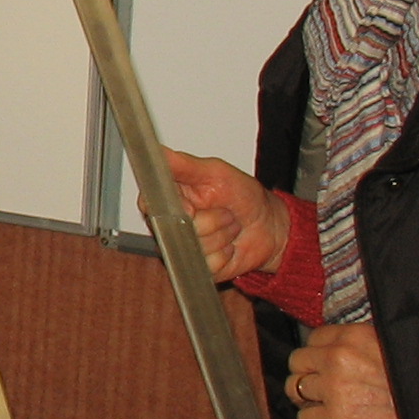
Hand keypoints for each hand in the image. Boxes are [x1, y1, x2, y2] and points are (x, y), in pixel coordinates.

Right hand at [161, 148, 290, 280]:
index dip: (175, 207)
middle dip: (210, 218)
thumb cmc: (242, 196)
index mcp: (168, 199)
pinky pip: (208, 263)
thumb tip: (157, 151)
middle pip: (178, 228)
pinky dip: (226, 254)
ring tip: (229, 225)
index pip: (150, 205)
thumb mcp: (215, 172)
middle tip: (223, 210)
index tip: (192, 205)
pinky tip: (230, 246)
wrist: (267, 224)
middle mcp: (171, 225)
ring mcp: (184, 247)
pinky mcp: (199, 267)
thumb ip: (183, 164)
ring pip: (197, 245)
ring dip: (222, 234)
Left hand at [286, 323, 403, 418]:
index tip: (323, 363)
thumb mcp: (393, 345)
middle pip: (297, 361)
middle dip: (306, 374)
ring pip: (294, 388)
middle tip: (318, 385)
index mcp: (353, 337)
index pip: (314, 338)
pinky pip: (304, 418)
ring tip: (318, 404)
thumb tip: (345, 346)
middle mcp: (338, 358)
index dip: (317, 353)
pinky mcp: (336, 417)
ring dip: (305, 398)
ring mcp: (334, 388)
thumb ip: (363, 343)